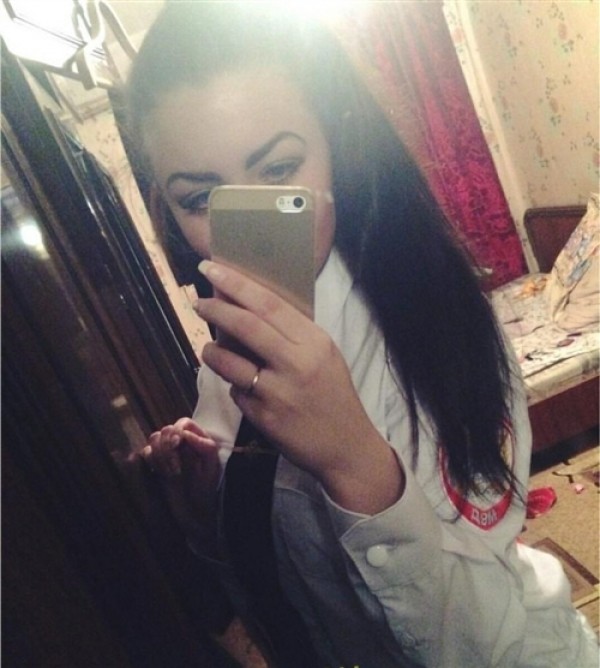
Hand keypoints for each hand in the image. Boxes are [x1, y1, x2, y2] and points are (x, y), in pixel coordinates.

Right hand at [143, 418, 220, 544]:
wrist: (195, 514)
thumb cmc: (207, 489)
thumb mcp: (211, 467)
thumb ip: (202, 446)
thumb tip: (184, 433)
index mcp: (198, 440)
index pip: (183, 424)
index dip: (178, 432)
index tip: (178, 444)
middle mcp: (182, 443)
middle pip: (166, 430)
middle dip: (167, 446)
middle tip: (176, 467)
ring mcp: (168, 453)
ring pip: (154, 439)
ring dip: (159, 454)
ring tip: (171, 472)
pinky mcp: (156, 465)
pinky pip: (146, 453)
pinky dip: (150, 460)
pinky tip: (160, 472)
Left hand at [195, 261, 403, 513]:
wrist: (347, 447)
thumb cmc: (334, 395)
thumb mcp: (324, 356)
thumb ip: (292, 334)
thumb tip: (248, 308)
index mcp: (314, 341)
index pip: (269, 304)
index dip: (236, 284)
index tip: (211, 268)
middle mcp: (297, 363)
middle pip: (246, 325)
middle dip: (215, 308)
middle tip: (198, 301)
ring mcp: (278, 392)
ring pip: (230, 361)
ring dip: (212, 350)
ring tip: (209, 347)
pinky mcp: (264, 417)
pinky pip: (236, 391)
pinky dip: (232, 383)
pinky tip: (241, 385)